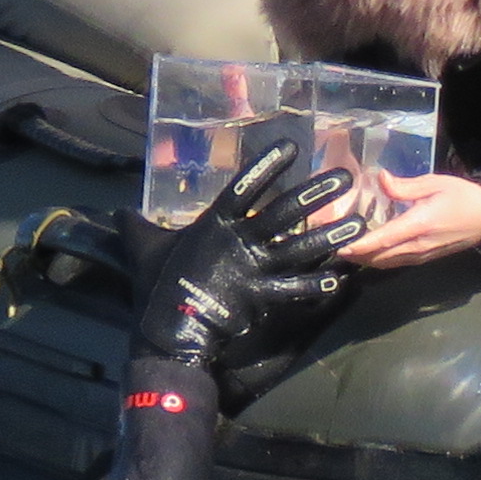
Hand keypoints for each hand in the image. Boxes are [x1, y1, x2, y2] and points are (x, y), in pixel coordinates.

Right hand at [143, 137, 364, 352]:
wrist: (165, 332)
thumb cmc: (157, 284)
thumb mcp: (143, 247)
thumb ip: (138, 225)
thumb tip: (120, 212)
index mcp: (214, 224)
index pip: (244, 186)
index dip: (266, 166)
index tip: (291, 147)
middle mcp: (239, 241)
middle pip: (283, 212)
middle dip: (315, 194)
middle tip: (345, 177)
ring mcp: (253, 269)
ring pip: (300, 248)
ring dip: (330, 237)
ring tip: (359, 225)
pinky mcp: (261, 296)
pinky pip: (295, 289)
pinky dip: (317, 284)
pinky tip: (342, 276)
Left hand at [344, 171, 480, 270]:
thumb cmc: (462, 196)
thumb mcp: (435, 183)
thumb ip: (405, 186)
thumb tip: (381, 179)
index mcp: (419, 224)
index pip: (384, 239)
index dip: (360, 245)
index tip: (340, 246)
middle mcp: (418, 245)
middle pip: (380, 256)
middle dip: (356, 255)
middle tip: (332, 247)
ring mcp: (421, 255)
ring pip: (386, 263)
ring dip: (365, 259)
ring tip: (346, 251)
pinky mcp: (424, 258)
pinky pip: (396, 263)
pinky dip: (378, 260)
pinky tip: (369, 253)